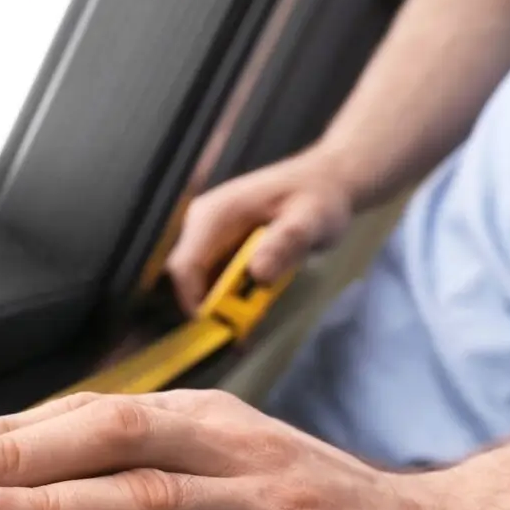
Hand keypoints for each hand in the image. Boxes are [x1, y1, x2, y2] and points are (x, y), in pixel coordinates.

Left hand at [0, 390, 509, 509]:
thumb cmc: (320, 505)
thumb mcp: (235, 458)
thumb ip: (151, 460)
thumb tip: (48, 466)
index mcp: (212, 419)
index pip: (94, 412)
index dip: (10, 431)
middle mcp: (232, 452)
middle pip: (108, 437)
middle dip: (12, 453)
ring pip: (141, 499)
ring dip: (48, 506)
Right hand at [168, 148, 353, 311]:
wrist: (325, 180)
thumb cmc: (318, 198)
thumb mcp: (311, 220)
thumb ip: (286, 243)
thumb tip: (258, 274)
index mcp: (214, 214)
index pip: (185, 265)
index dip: (195, 300)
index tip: (220, 326)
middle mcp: (201, 221)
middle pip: (187, 275)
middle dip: (207, 306)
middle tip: (239, 329)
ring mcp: (206, 232)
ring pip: (197, 278)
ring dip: (217, 303)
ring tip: (247, 321)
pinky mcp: (216, 242)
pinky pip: (211, 275)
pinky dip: (225, 294)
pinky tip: (250, 304)